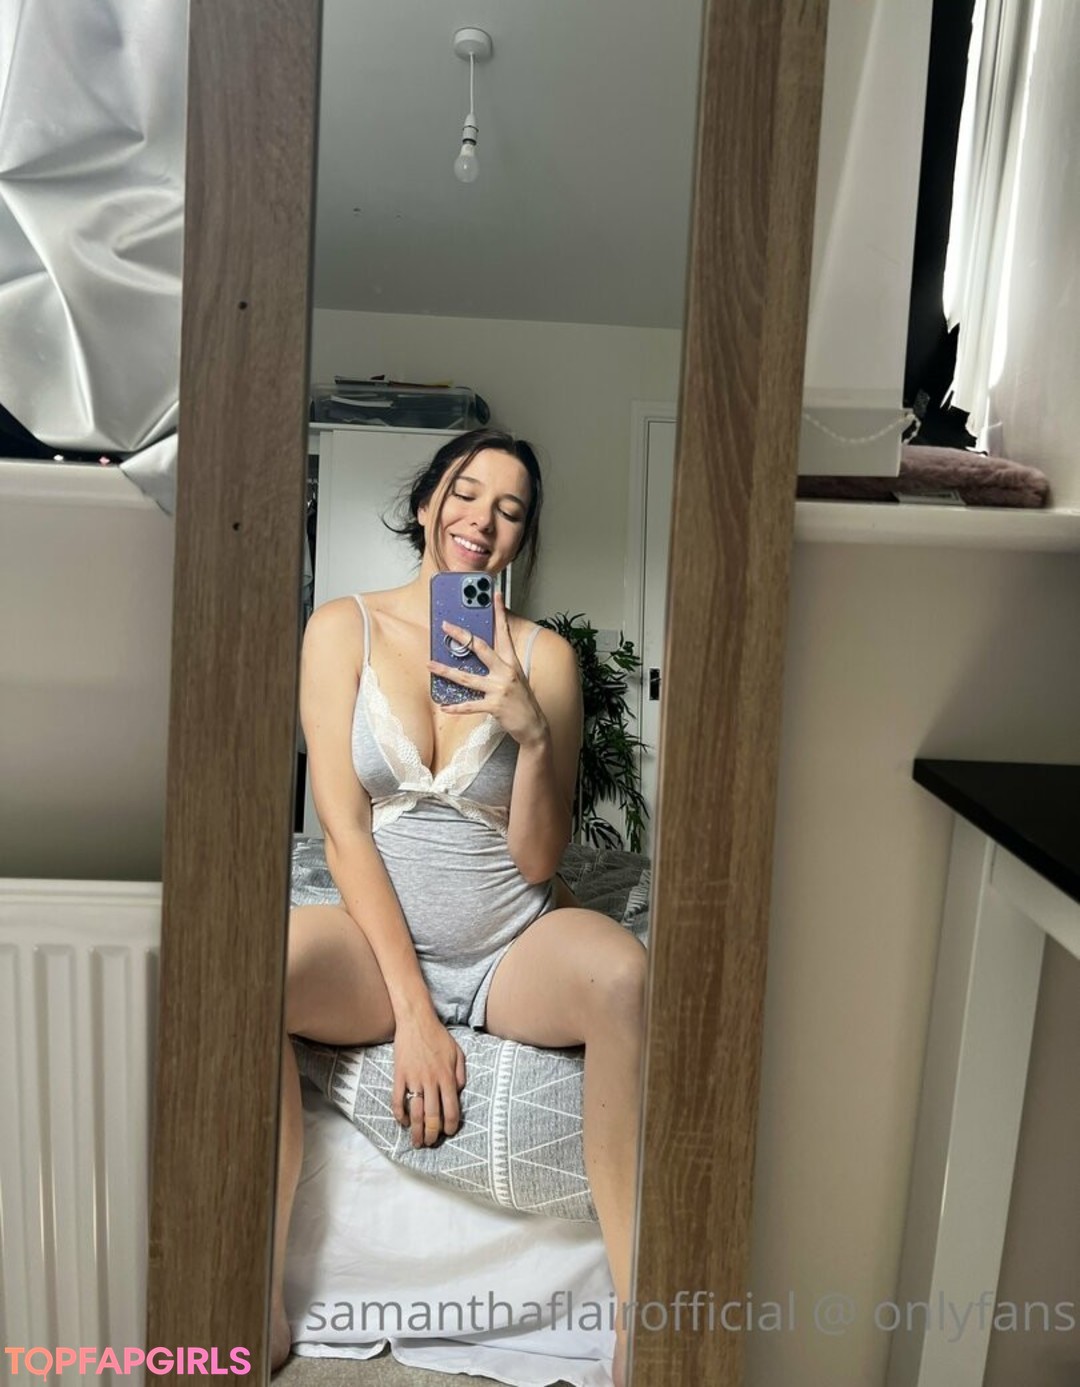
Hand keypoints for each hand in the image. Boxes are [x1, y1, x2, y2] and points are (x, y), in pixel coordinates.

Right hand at [391, 1008, 466, 1148]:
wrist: (416, 1021)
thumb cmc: (439, 1036)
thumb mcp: (458, 1053)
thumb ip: (461, 1074)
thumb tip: (458, 1093)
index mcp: (448, 1077)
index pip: (451, 1109)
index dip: (450, 1126)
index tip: (448, 1133)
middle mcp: (432, 1081)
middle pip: (433, 1116)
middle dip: (433, 1134)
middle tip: (431, 1143)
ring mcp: (414, 1079)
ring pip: (415, 1112)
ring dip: (416, 1130)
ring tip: (417, 1142)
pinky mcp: (400, 1075)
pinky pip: (398, 1100)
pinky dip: (399, 1114)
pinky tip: (403, 1122)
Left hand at [429, 591, 548, 747]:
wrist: (534, 725)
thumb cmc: (522, 700)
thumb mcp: (515, 677)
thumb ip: (499, 664)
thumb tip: (478, 652)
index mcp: (511, 662)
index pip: (504, 632)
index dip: (500, 613)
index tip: (496, 594)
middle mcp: (506, 672)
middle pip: (481, 648)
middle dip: (462, 635)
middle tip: (446, 625)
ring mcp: (500, 689)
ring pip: (468, 677)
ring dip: (447, 671)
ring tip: (431, 664)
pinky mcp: (495, 706)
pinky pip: (470, 705)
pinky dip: (456, 707)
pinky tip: (444, 706)